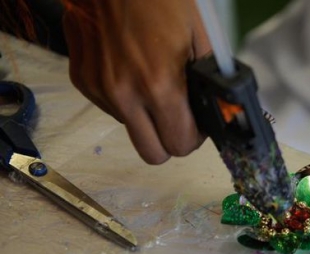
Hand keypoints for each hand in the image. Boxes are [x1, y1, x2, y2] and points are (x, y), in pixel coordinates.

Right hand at [62, 0, 210, 163]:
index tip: (197, 124)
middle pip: (153, 154)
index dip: (194, 137)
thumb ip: (209, 80)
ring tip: (153, 81)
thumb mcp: (200, 35)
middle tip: (178, 117)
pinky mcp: (83, 80)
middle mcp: (124, 93)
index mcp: (158, 83)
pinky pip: (111, 109)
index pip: (180, 144)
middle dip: (170, 140)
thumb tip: (217, 109)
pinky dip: (126, 100)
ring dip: (146, 118)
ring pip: (131, 131)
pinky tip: (132, 71)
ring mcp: (99, 89)